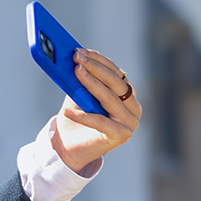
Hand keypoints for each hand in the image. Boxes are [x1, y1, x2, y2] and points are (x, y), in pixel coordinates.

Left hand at [50, 48, 140, 174]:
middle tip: (77, 58)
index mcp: (127, 94)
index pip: (116, 72)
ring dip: (91, 84)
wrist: (68, 149)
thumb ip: (79, 80)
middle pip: (115, 83)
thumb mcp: (76, 95)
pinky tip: (67, 112)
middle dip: (95, 68)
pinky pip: (101, 122)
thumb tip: (72, 59)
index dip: (98, 60)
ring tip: (75, 73)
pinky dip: (83, 116)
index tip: (81, 51)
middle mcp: (133, 107)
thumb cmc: (74, 119)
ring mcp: (130, 122)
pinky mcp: (122, 135)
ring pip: (110, 99)